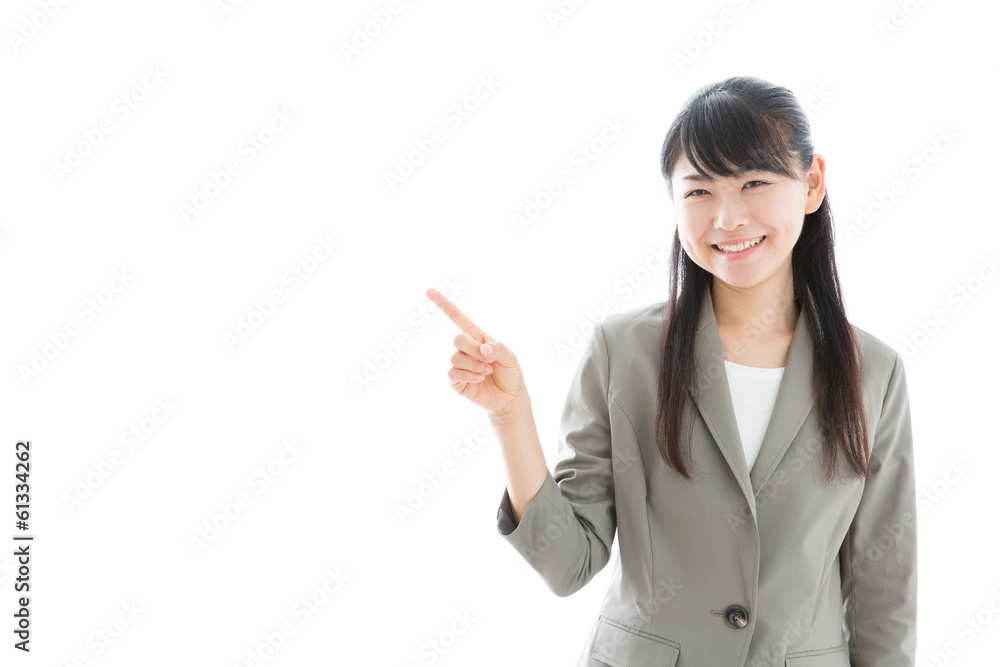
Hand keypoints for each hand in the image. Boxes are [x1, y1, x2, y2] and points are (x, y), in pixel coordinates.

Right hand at [425, 288, 526, 416]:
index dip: (443, 304)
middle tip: (489, 361)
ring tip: (487, 372)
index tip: (428, 291)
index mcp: (477, 337)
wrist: (510, 398)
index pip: (457, 317)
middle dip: (474, 350)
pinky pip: (453, 373)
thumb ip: (500, 348)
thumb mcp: (511, 358)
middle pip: (457, 339)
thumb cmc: (510, 373)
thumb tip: (484, 348)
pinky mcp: (456, 381)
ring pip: (455, 357)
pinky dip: (468, 376)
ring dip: (474, 366)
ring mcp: (460, 364)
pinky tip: (479, 379)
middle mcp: (466, 349)